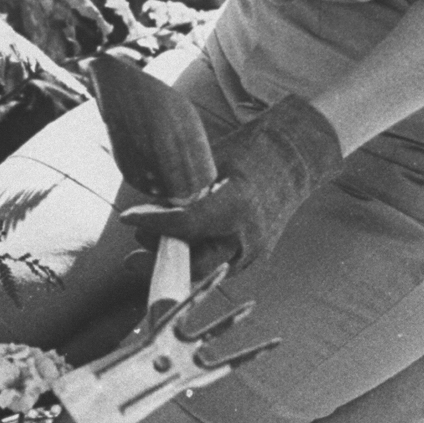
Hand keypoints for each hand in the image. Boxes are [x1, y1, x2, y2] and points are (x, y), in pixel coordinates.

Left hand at [124, 95, 341, 273]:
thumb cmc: (251, 152)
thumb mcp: (213, 162)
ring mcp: (252, 251)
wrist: (297, 161)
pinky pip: (215, 265)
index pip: (186, 224)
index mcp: (237, 205)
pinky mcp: (252, 257)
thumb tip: (151, 203)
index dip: (152, 223)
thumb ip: (185, 188)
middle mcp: (246, 236)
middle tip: (136, 237)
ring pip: (203, 270)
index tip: (126, 217)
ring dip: (174, 259)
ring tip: (149, 239)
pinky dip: (192, 257)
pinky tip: (173, 244)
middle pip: (193, 262)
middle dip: (160, 256)